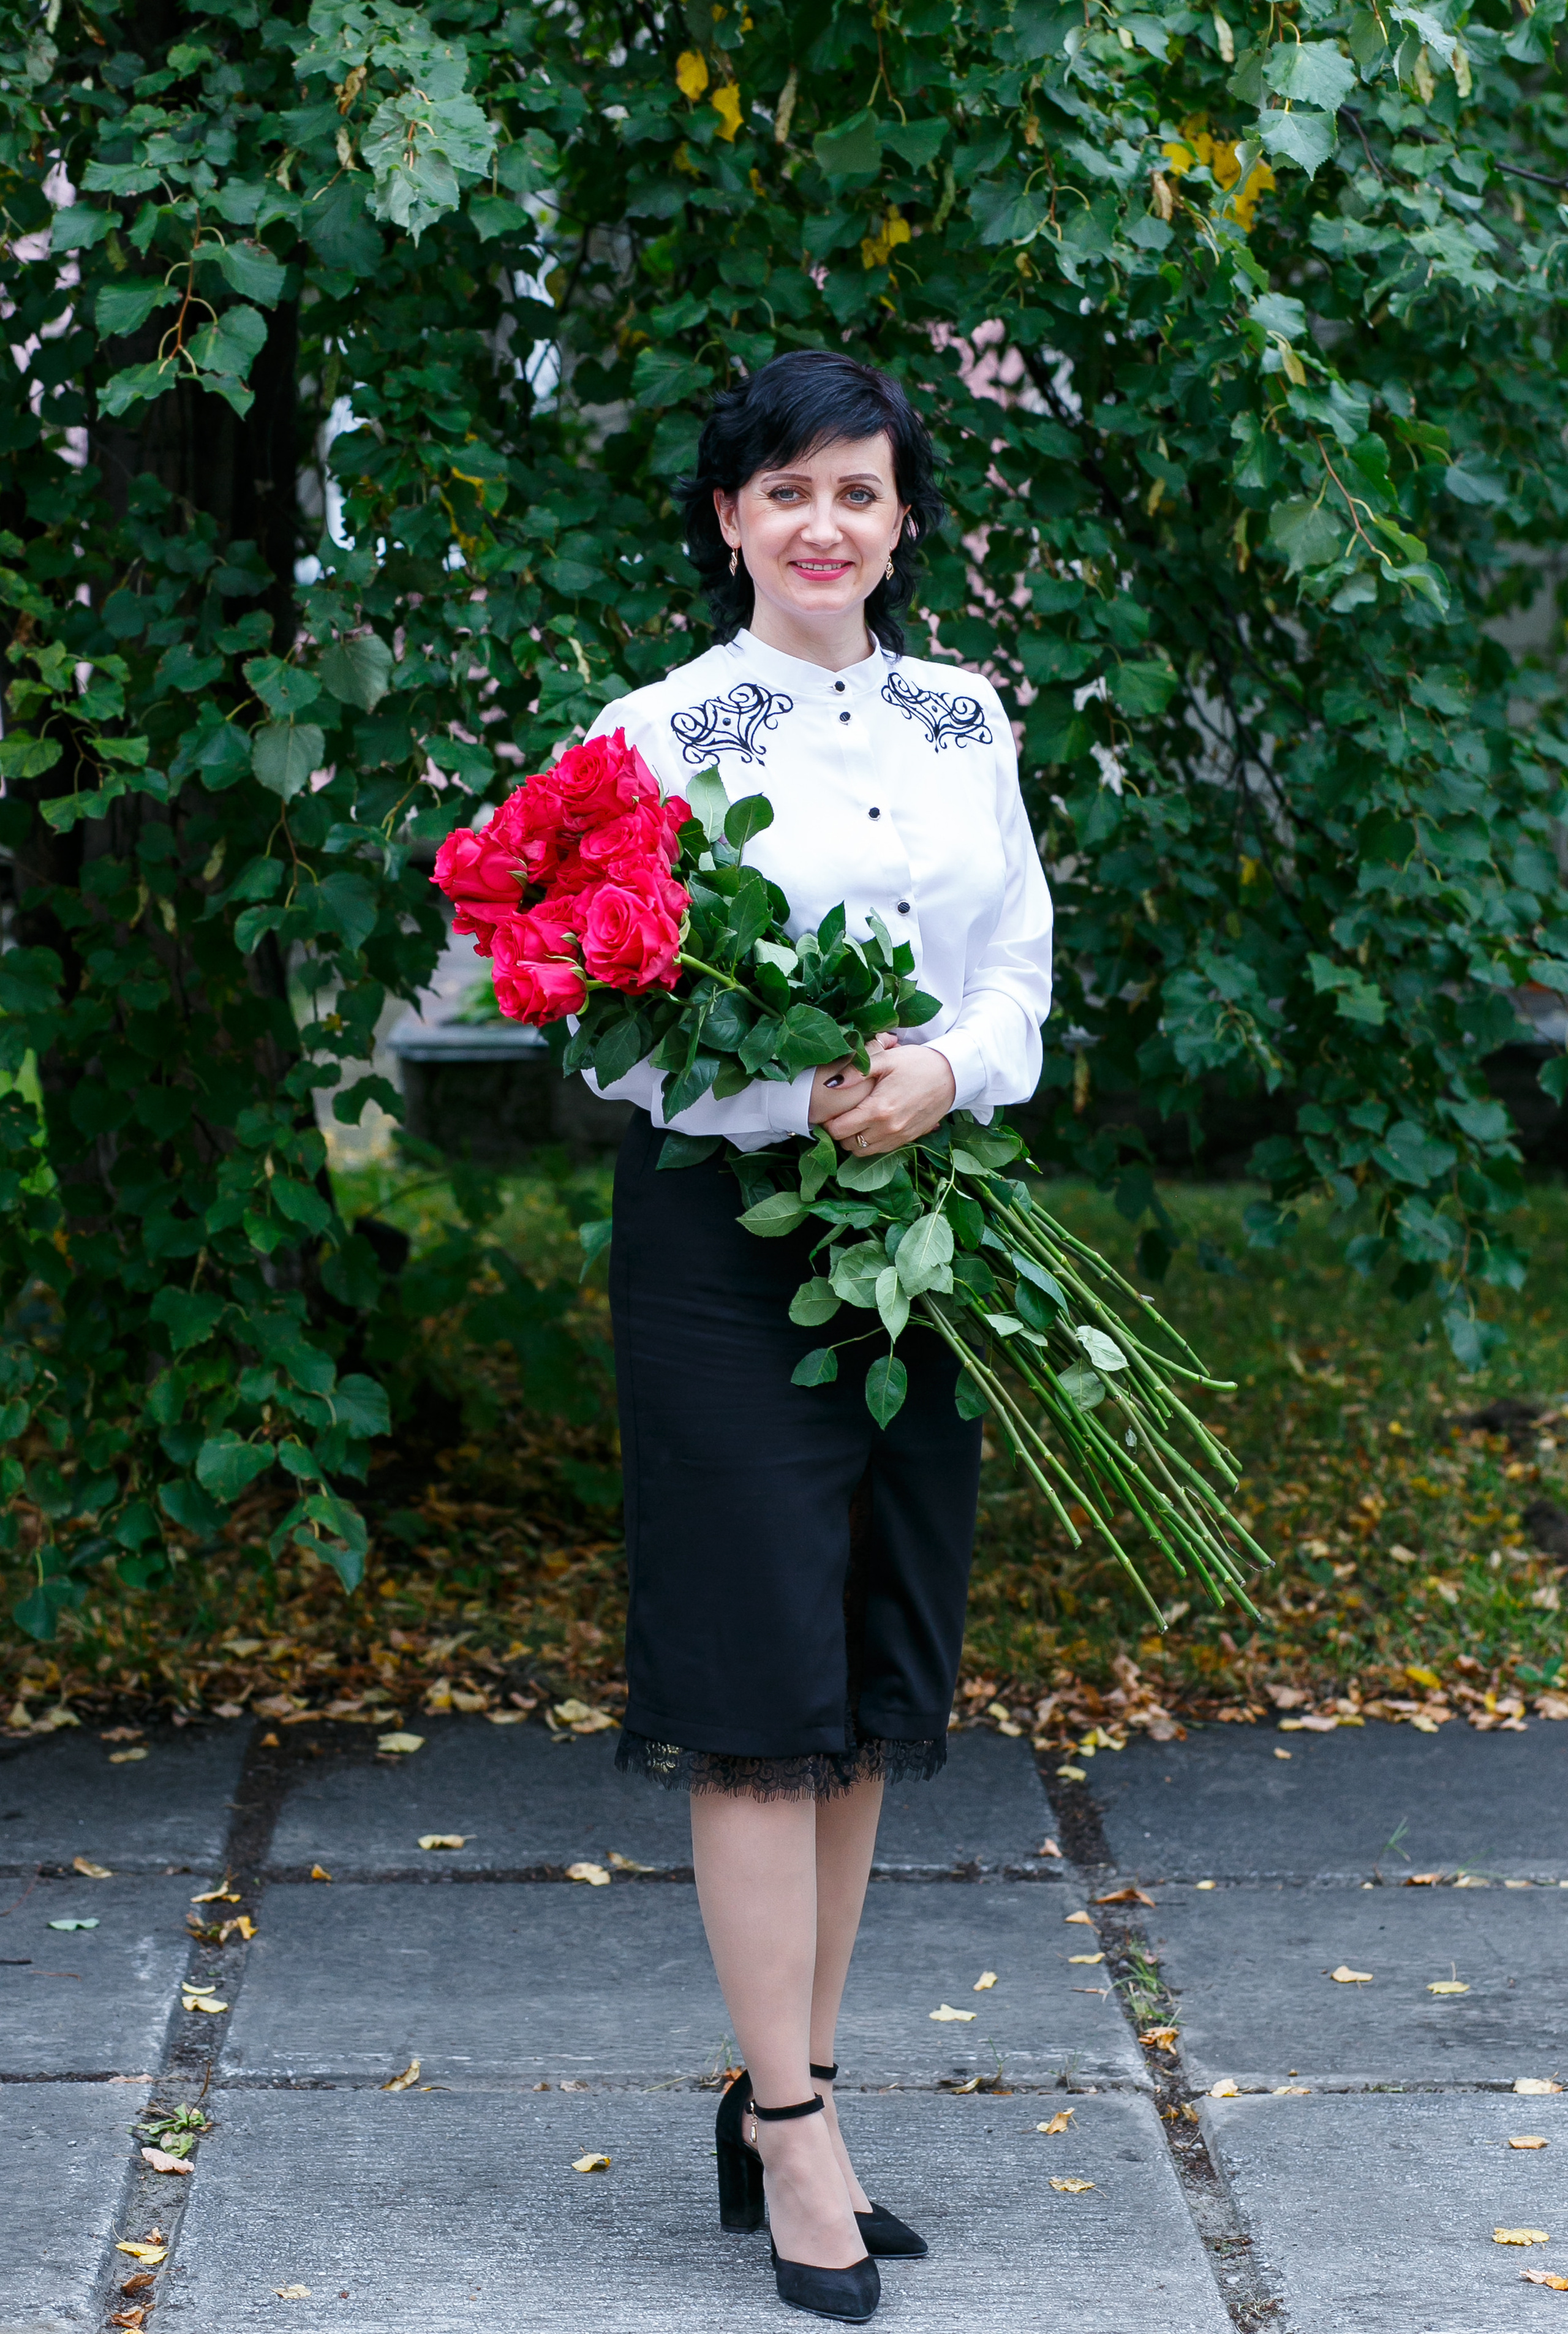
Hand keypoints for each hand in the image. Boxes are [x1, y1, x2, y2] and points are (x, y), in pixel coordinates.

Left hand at [818, 1040, 955, 1155]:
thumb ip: (856, 1071)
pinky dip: (870, 1143)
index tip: (828, 1111)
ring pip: (863, 1152)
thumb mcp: (886, 1059)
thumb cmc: (917, 1063)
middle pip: (847, 1144)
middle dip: (839, 1132)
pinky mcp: (908, 1139)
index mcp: (878, 1109)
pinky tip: (871, 1125)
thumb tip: (830, 1083)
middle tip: (839, 1116)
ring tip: (854, 1122)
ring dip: (854, 1140)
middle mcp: (888, 1129)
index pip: (838, 1130)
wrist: (951, 1074)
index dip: (827, 1122)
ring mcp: (899, 1137)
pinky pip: (880, 1150)